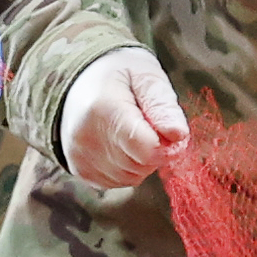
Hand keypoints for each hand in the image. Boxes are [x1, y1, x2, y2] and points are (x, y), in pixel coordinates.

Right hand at [61, 46, 184, 195]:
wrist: (77, 80)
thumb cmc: (119, 74)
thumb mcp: (146, 75)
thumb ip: (163, 105)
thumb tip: (179, 135)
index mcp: (104, 109)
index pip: (148, 149)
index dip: (168, 145)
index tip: (170, 129)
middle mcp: (86, 138)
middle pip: (141, 165)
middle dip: (155, 149)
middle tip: (147, 123)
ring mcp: (79, 157)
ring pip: (132, 177)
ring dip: (141, 160)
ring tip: (131, 131)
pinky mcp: (79, 170)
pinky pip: (118, 182)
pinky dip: (126, 168)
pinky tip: (119, 144)